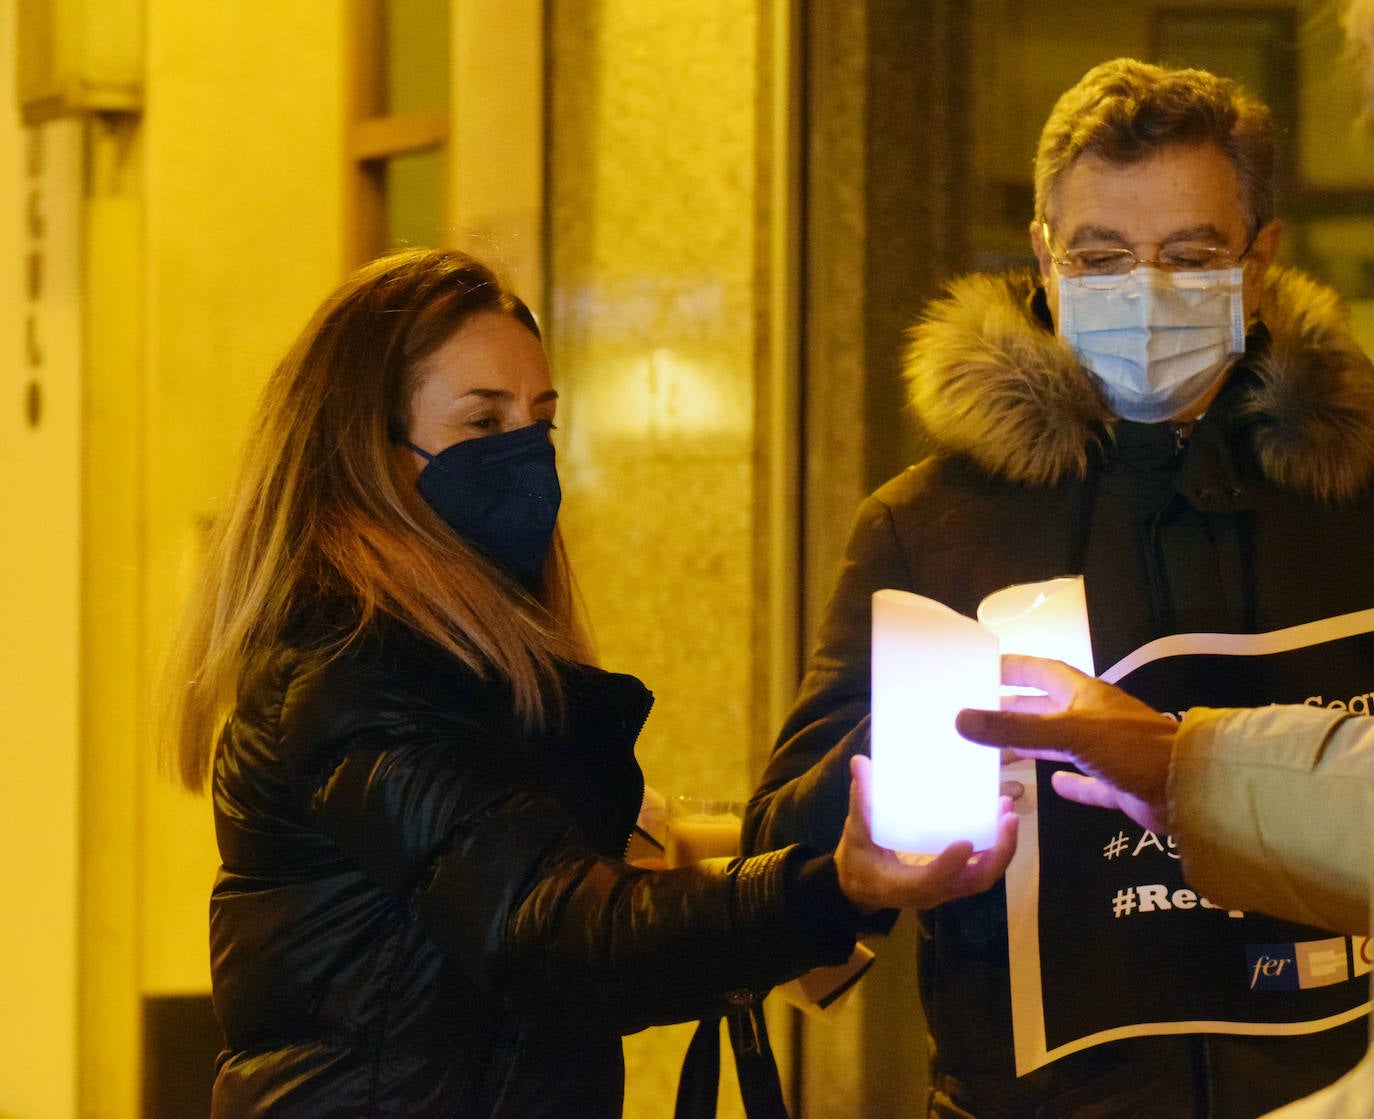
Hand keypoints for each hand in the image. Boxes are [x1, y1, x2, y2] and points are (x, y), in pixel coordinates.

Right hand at [835, 755, 1017, 911]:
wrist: (863, 888)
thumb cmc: (859, 862)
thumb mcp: (856, 833)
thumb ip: (861, 801)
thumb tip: (860, 763)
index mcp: (905, 885)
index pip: (932, 880)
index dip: (949, 865)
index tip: (966, 842)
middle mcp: (934, 891)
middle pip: (976, 881)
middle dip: (998, 852)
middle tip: (1007, 816)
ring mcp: (948, 887)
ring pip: (985, 875)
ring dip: (1002, 847)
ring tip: (1008, 810)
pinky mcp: (955, 878)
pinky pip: (982, 867)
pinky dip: (996, 846)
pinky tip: (999, 816)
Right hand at [954, 655, 1177, 832]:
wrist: (1188, 787)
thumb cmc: (1130, 748)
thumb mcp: (1067, 733)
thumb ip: (1014, 730)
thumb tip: (960, 719)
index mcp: (1083, 695)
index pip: (1042, 671)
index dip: (1014, 667)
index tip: (983, 666)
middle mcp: (1093, 717)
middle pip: (1046, 706)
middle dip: (1014, 708)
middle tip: (979, 712)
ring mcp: (1106, 750)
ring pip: (1061, 742)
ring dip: (1033, 744)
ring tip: (999, 750)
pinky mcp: (1117, 781)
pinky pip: (1087, 780)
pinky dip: (1068, 782)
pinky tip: (1052, 785)